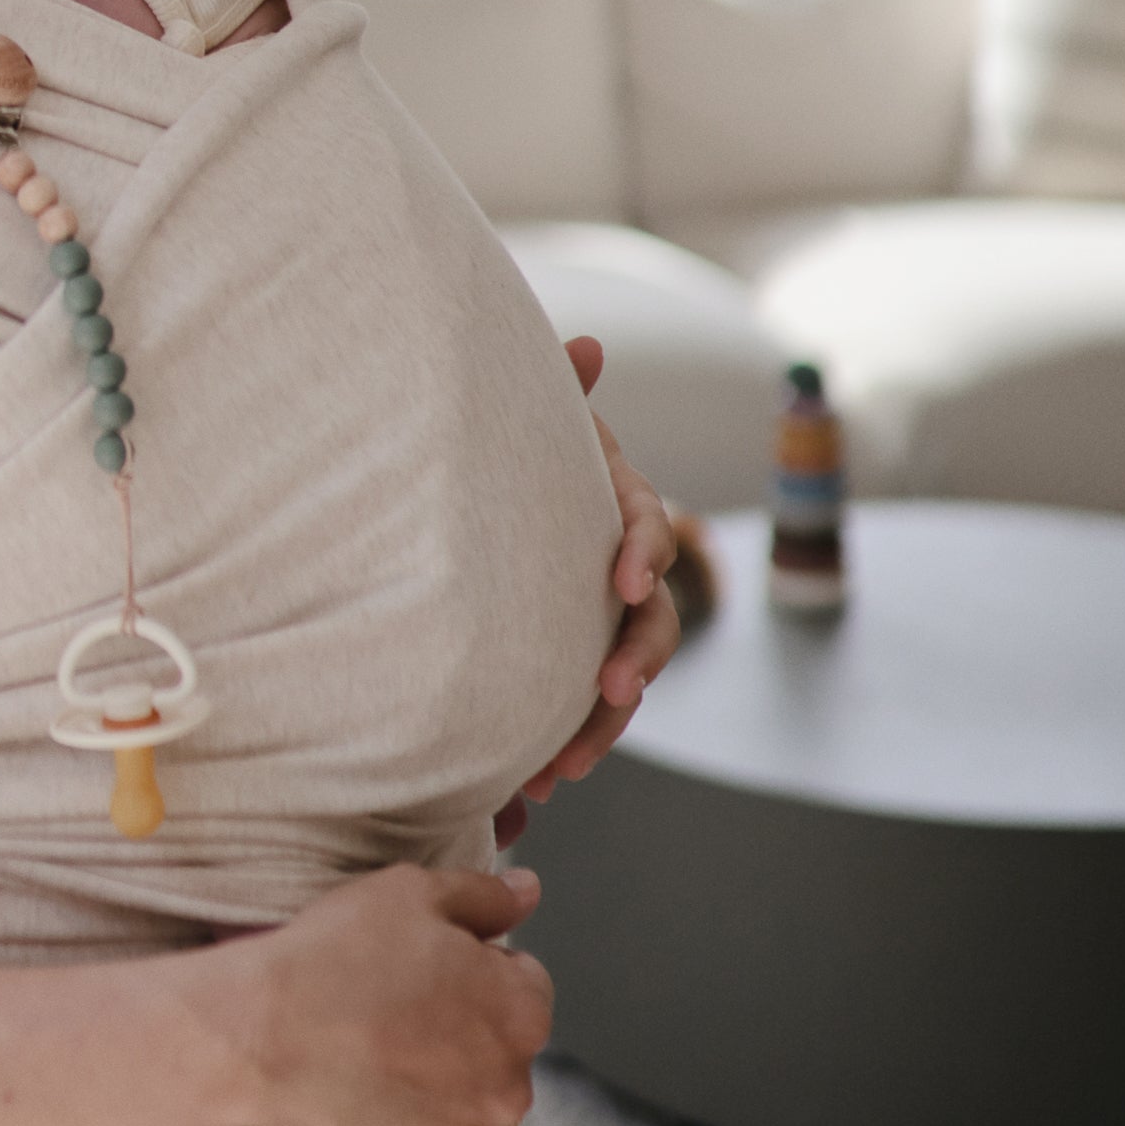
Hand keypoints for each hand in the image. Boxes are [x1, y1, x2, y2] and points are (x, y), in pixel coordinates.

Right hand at [228, 862, 553, 1125]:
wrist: (259, 1033)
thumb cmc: (337, 955)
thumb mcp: (411, 894)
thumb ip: (484, 897)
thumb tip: (529, 891)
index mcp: (523, 1016)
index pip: (522, 987)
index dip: (470, 970)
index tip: (420, 970)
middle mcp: (509, 1091)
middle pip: (494, 1057)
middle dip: (458, 1036)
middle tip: (389, 1013)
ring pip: (456, 1111)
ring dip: (428, 1089)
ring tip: (366, 1057)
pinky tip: (351, 1097)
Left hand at [522, 335, 680, 804]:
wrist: (471, 501)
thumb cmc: (507, 452)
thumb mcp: (525, 419)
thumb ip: (556, 388)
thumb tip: (586, 340)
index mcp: (616, 510)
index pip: (647, 531)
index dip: (642, 555)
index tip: (622, 584)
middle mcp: (620, 572)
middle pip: (653, 623)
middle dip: (635, 659)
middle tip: (610, 687)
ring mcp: (599, 624)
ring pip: (622, 680)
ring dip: (601, 723)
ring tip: (565, 766)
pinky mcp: (570, 666)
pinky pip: (580, 714)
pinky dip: (562, 746)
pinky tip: (532, 785)